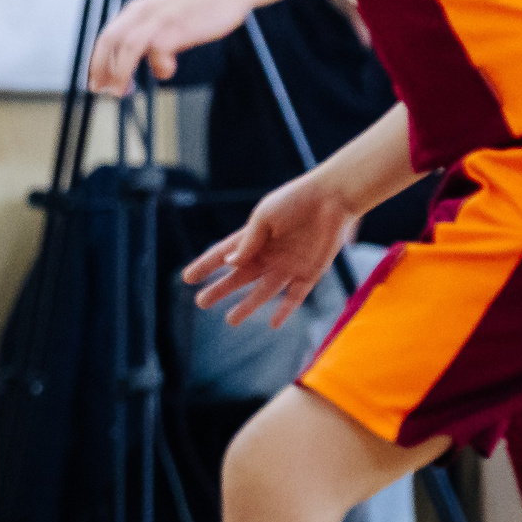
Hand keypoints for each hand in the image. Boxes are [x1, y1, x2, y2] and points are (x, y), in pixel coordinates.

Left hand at [87, 0, 248, 95]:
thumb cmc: (198, 8)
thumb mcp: (164, 20)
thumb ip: (148, 37)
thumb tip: (134, 64)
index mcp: (136, 10)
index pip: (107, 37)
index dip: (97, 61)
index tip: (97, 82)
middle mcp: (143, 12)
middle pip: (110, 41)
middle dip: (101, 68)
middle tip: (103, 91)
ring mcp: (159, 18)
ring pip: (128, 48)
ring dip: (121, 73)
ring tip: (122, 91)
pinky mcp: (176, 26)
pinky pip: (158, 51)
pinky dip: (159, 67)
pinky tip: (168, 71)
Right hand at [183, 173, 359, 327]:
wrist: (334, 198)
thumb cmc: (297, 200)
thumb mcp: (265, 216)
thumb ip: (249, 241)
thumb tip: (230, 264)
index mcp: (255, 237)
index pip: (223, 254)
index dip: (205, 266)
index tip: (187, 278)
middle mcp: (269, 254)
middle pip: (240, 276)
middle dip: (220, 290)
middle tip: (201, 302)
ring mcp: (289, 264)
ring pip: (263, 291)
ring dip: (247, 306)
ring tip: (230, 320)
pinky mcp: (310, 272)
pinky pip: (295, 296)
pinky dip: (285, 310)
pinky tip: (273, 323)